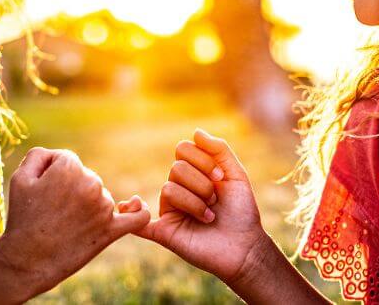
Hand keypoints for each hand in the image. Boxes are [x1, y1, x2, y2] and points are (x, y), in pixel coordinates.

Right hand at [0, 147, 149, 295]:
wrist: (26, 261)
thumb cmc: (22, 218)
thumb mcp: (20, 177)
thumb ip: (40, 155)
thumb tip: (57, 156)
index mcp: (70, 168)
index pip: (67, 161)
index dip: (52, 176)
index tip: (42, 194)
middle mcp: (91, 184)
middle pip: (85, 177)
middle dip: (70, 190)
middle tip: (51, 212)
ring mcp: (104, 208)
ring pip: (99, 196)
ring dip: (86, 206)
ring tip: (64, 225)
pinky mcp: (111, 230)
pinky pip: (136, 217)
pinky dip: (138, 211)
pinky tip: (136, 206)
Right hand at [129, 129, 270, 285]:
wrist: (246, 247)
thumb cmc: (242, 211)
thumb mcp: (235, 175)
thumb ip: (219, 150)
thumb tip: (195, 132)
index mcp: (193, 173)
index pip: (182, 149)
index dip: (202, 160)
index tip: (220, 178)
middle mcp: (178, 189)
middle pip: (176, 169)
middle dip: (202, 184)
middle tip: (216, 200)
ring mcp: (170, 210)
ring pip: (168, 189)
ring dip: (195, 202)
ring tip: (209, 216)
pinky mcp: (165, 233)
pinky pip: (140, 224)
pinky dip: (132, 215)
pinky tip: (133, 208)